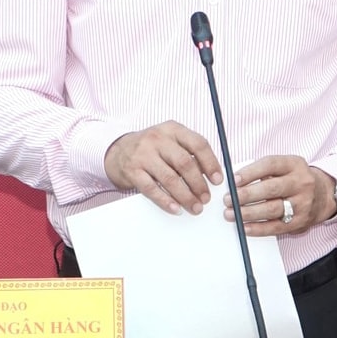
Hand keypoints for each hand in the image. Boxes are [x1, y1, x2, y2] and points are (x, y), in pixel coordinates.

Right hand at [105, 122, 221, 214]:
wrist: (118, 150)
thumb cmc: (153, 148)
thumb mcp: (171, 141)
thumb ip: (189, 152)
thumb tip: (212, 176)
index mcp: (172, 129)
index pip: (197, 143)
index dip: (211, 163)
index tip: (218, 180)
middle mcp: (158, 139)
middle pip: (184, 162)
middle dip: (198, 184)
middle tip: (206, 198)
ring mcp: (143, 154)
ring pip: (169, 178)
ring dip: (185, 196)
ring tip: (195, 207)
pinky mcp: (132, 170)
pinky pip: (151, 189)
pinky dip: (165, 201)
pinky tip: (176, 208)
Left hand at [226, 155, 332, 236]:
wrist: (324, 194)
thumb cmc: (295, 179)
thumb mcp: (285, 166)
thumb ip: (264, 170)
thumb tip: (235, 181)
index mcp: (294, 164)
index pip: (270, 165)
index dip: (250, 172)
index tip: (233, 180)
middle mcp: (301, 183)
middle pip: (271, 189)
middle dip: (246, 195)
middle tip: (228, 200)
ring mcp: (302, 203)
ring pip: (272, 209)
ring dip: (248, 213)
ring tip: (231, 214)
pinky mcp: (300, 221)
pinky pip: (276, 227)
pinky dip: (258, 228)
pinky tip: (244, 227)